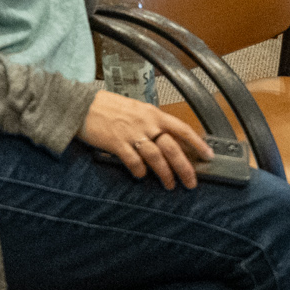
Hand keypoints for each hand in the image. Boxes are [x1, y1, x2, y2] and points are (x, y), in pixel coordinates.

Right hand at [79, 91, 209, 187]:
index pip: (182, 128)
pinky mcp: (116, 143)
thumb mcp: (134, 108)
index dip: (197, 143)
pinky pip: (134, 162)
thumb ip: (150, 121)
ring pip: (156, 158)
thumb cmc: (107, 106)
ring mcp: (131, 133)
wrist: (81, 104)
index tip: (208, 155)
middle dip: (184, 168)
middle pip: (172, 148)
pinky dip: (140, 172)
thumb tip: (165, 138)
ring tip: (169, 185)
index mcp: (152, 113)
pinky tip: (141, 176)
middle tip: (191, 182)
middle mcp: (146, 123)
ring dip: (165, 174)